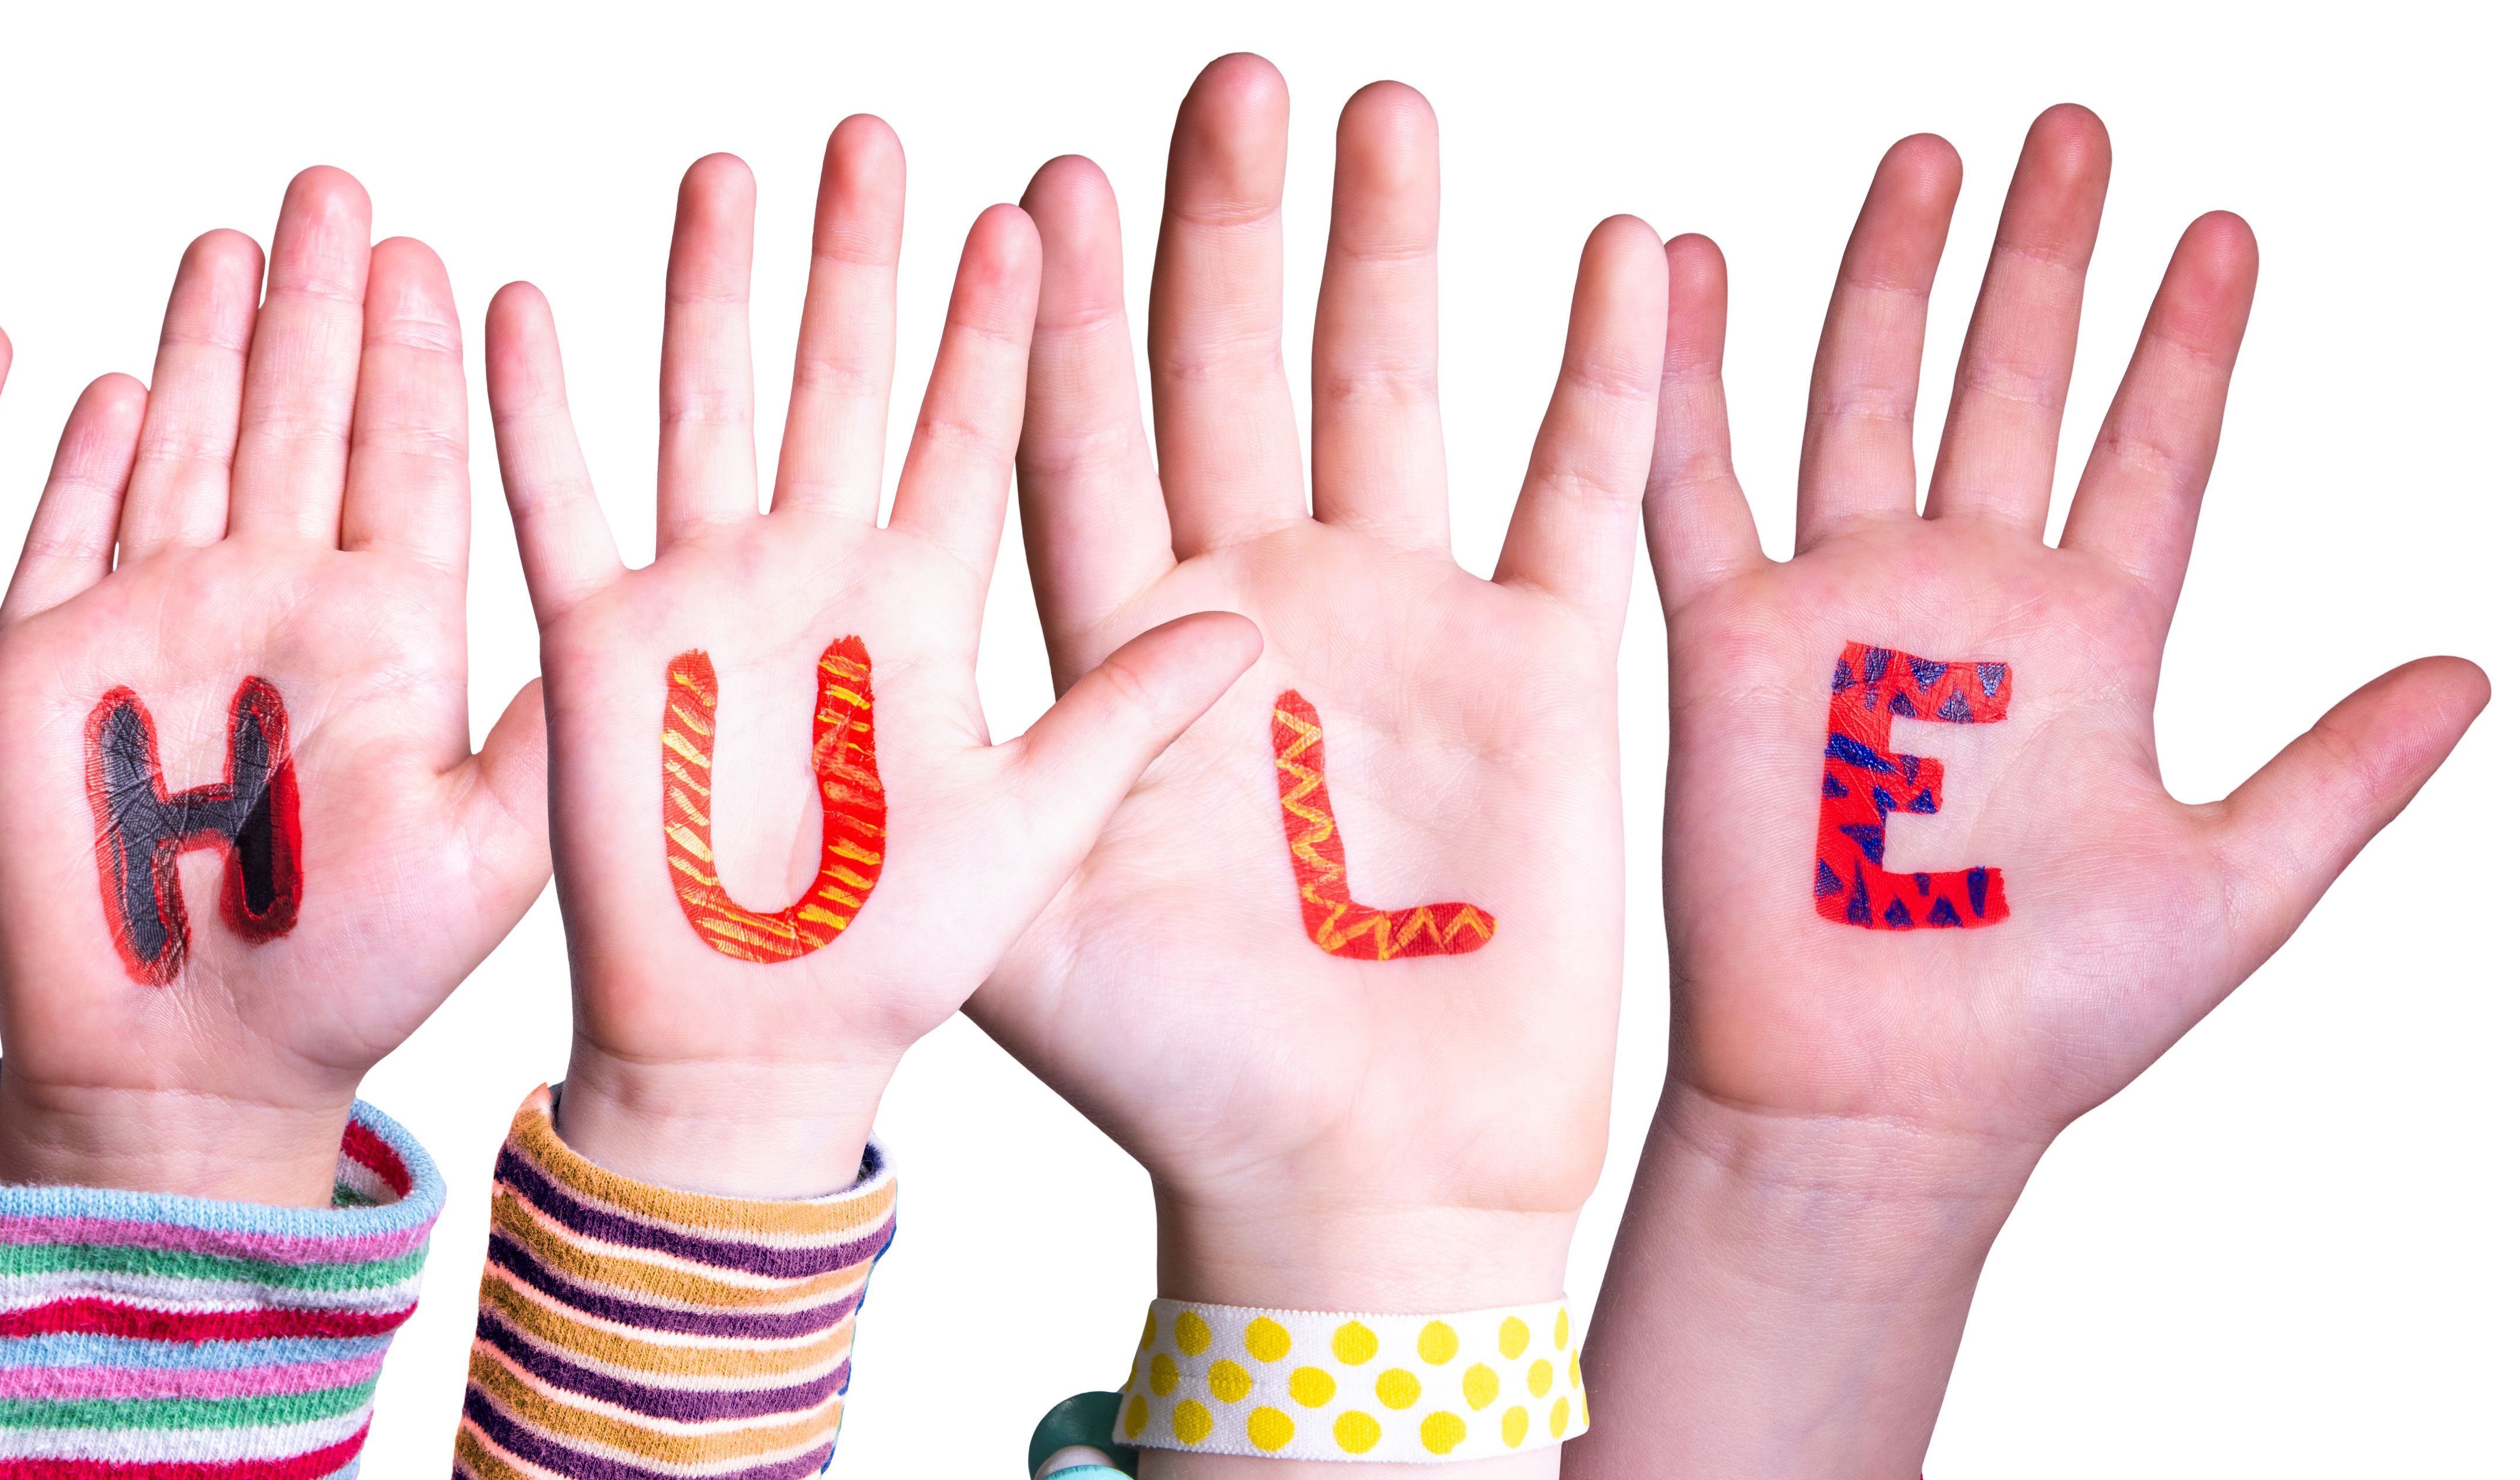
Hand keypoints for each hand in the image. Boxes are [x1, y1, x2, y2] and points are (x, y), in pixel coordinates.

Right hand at [0, 170, 548, 1204]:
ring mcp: (159, 628)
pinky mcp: (50, 666)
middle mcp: (275, 610)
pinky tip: (124, 374)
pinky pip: (71, 529)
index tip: (427, 250)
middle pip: (299, 415)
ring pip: (192, 443)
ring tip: (240, 235)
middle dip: (315, 300)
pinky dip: (92, 454)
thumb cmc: (347, 980)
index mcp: (384, 636)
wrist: (192, 1070)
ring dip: (212, 340)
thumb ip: (548, 729)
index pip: (403, 457)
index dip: (410, 353)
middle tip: (337, 185)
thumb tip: (636, 613)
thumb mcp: (489, 850)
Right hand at [485, 117, 1260, 1197]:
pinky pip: (560, 504)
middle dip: (855, 258)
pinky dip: (536, 411)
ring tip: (725, 172)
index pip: (966, 430)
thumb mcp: (1041, 831)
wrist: (755, 1052)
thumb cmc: (892, 960)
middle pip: (837, 379)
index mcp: (920, 608)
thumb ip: (1127, 720)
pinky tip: (522, 306)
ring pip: (707, 403)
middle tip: (874, 136)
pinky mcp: (598, 644)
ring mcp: (703, 598)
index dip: (994, 327)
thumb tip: (1245, 629)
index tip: (1031, 210)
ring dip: (711, 291)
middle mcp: (814, 576)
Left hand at [963, 57, 1665, 1354]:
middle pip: (1229, 372)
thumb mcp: (1025, 914)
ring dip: (1384, 249)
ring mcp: (1402, 620)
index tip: (1030, 185)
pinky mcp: (1540, 668)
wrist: (1357, 1185)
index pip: (1074, 439)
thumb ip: (988, 752)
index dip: (1054, 318)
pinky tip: (1622, 252)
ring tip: (1372, 104)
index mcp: (1123, 645)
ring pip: (1390, 388)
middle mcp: (1256, 600)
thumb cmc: (1177, 1075)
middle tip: (1223, 79)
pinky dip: (1608, 378)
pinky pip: (1578, 494)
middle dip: (1223, 230)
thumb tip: (910, 602)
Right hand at [1570, 108, 2485, 1475]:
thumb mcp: (2234, 890)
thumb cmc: (2037, 1023)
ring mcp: (1844, 613)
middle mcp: (1965, 604)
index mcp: (2088, 646)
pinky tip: (1683, 270)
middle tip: (2074, 135)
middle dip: (2045, 258)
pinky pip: (1693, 487)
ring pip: (1868, 400)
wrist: (1878, 1095)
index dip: (2189, 344)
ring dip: (1895, 279)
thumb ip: (2342, 773)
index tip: (2227, 236)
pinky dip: (1680, 378)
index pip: (2151, 451)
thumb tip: (2469, 674)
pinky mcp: (1730, 645)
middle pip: (2012, 385)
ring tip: (1930, 162)